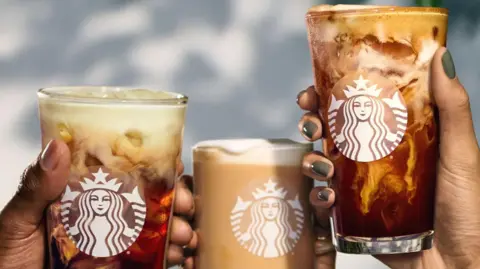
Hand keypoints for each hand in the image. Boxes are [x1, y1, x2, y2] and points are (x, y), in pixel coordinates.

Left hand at [0, 139, 196, 268]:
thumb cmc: (7, 258)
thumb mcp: (17, 221)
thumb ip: (36, 188)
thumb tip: (56, 145)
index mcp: (84, 196)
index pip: (125, 173)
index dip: (155, 167)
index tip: (175, 167)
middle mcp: (105, 215)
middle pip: (152, 200)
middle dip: (177, 199)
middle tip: (186, 205)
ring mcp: (115, 243)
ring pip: (158, 229)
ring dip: (179, 228)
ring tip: (184, 235)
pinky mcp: (123, 266)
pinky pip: (153, 259)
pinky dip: (172, 256)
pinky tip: (180, 257)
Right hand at [297, 47, 479, 268]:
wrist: (458, 265)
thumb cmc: (467, 209)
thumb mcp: (461, 153)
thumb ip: (452, 108)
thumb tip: (441, 55)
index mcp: (395, 137)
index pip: (357, 107)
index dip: (332, 95)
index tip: (315, 88)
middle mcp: (373, 158)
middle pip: (331, 133)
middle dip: (312, 123)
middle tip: (310, 123)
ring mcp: (361, 187)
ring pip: (321, 164)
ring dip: (309, 159)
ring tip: (320, 165)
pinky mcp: (353, 215)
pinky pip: (325, 202)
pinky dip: (317, 196)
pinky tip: (325, 196)